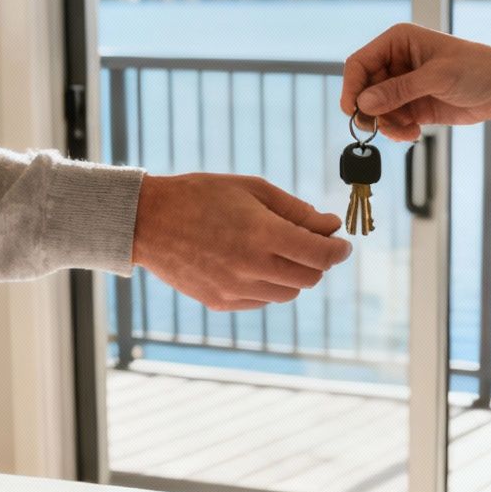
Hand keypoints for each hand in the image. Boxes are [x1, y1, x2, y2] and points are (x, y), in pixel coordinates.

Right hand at [132, 173, 349, 312]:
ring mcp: (235, 290)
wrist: (148, 221)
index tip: (343, 243)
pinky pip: (261, 300)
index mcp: (262, 234)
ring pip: (288, 294)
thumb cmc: (201, 195)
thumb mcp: (251, 189)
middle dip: (318, 261)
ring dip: (294, 275)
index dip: (339, 249)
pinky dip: (269, 285)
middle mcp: (252, 267)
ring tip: (279, 251)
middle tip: (312, 243)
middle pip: (309, 278)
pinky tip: (254, 263)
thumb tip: (329, 226)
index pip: (321, 254)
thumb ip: (295, 210)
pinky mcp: (221, 302)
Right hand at [341, 23, 490, 142]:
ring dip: (385, 125)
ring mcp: (402, 86)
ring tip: (406, 133)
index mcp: (397, 41)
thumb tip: (365, 102)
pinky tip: (413, 134)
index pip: (360, 63)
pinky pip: (390, 121)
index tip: (353, 110)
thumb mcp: (437, 77)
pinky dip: (396, 131)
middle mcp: (395, 62)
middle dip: (370, 111)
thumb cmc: (476, 69)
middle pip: (363, 90)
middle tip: (379, 128)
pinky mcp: (411, 106)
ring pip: (375, 110)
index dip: (352, 86)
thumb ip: (400, 90)